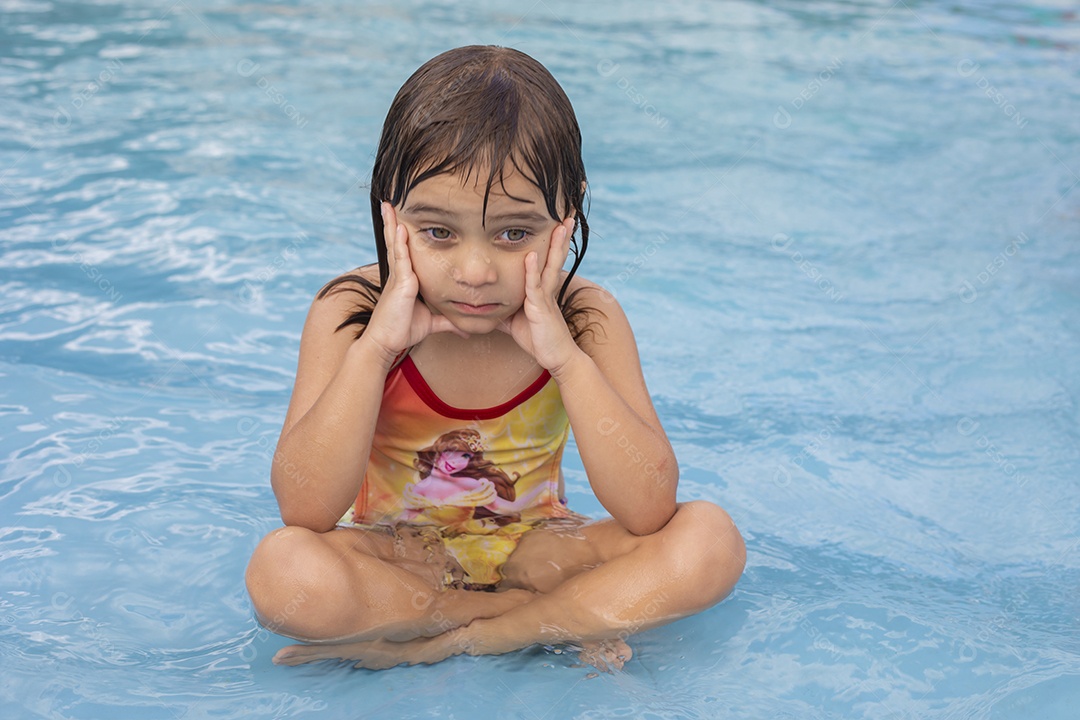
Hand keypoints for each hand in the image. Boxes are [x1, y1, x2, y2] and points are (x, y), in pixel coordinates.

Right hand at [363, 203, 465, 364]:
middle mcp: (400, 274)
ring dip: (393, 224)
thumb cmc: (403, 330)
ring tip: (389, 205)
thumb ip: (446, 321)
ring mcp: (398, 277)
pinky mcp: (400, 284)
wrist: (386, 343)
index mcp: (405, 279)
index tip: (401, 218)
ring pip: (395, 245)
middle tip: (390, 202)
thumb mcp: (430, 322)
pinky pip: (401, 260)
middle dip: (393, 222)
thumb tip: (465, 328)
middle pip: (396, 242)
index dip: (401, 234)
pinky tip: (401, 229)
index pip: (403, 250)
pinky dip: (400, 243)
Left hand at [497, 217, 581, 373]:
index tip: (557, 224)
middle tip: (567, 215)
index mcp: (542, 290)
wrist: (557, 358)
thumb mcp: (516, 321)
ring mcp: (545, 297)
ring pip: (550, 265)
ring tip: (561, 224)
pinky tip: (533, 255)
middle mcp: (547, 289)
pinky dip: (533, 270)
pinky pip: (535, 286)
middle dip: (560, 236)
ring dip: (556, 244)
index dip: (553, 243)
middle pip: (554, 257)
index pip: (547, 261)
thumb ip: (505, 309)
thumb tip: (487, 306)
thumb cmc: (539, 340)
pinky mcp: (541, 308)